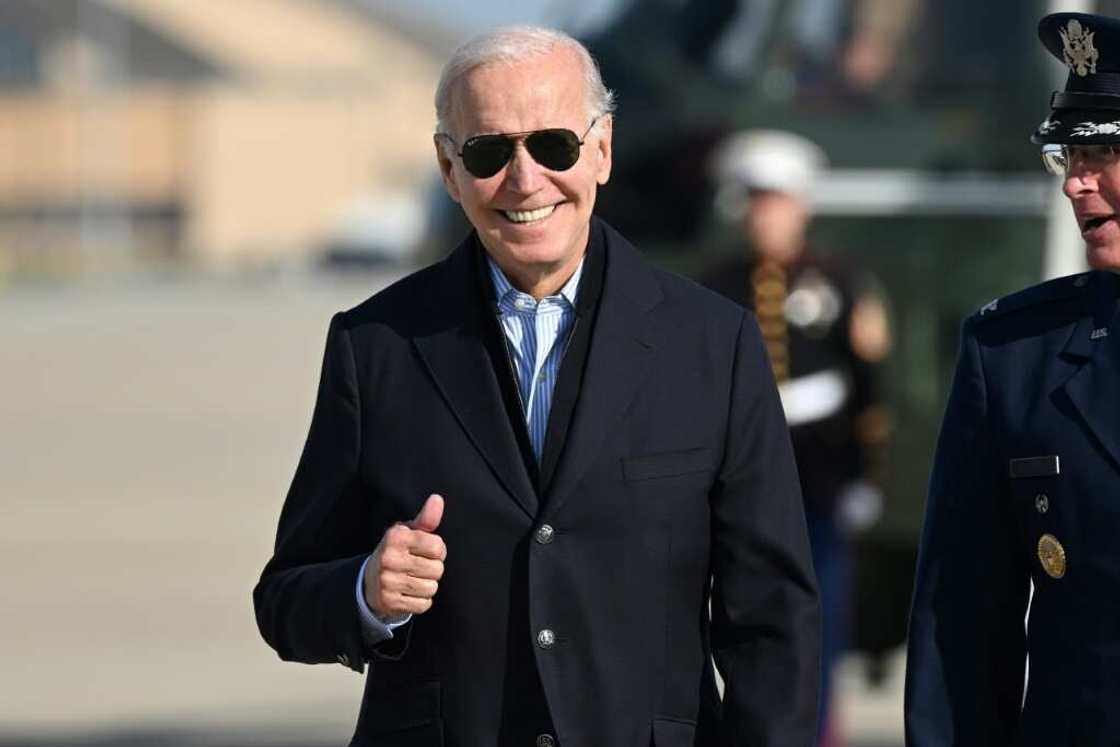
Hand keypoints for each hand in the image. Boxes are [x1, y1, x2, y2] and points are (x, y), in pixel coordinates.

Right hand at [364, 494, 446, 619]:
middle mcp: (389, 559)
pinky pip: (423, 605)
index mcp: (396, 537)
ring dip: (428, 586)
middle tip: (419, 567)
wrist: (370, 580)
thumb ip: (426, 518)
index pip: (437, 547)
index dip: (438, 550)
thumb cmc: (397, 551)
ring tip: (414, 579)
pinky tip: (409, 593)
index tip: (427, 551)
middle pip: (437, 569)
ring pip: (431, 588)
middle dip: (433, 569)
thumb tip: (437, 498)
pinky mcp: (389, 602)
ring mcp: (388, 582)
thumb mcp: (408, 531)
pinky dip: (421, 601)